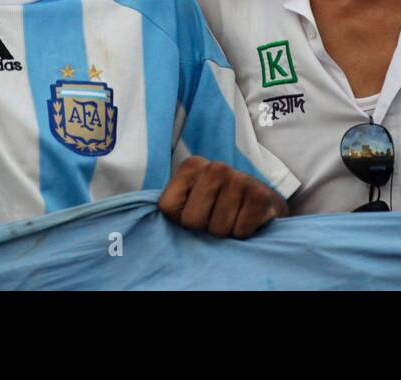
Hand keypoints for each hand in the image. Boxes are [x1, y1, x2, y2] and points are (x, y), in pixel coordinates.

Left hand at [158, 156, 287, 238]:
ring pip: (217, 230)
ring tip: (233, 217)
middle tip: (216, 217)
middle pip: (191, 221)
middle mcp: (215, 167)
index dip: (179, 220)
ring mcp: (239, 178)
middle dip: (204, 228)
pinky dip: (242, 234)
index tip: (194, 212)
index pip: (167, 208)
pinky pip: (240, 231)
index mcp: (191, 166)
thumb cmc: (219, 206)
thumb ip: (171, 205)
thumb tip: (137, 227)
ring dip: (225, 232)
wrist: (264, 205)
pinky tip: (247, 219)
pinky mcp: (259, 195)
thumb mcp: (190, 199)